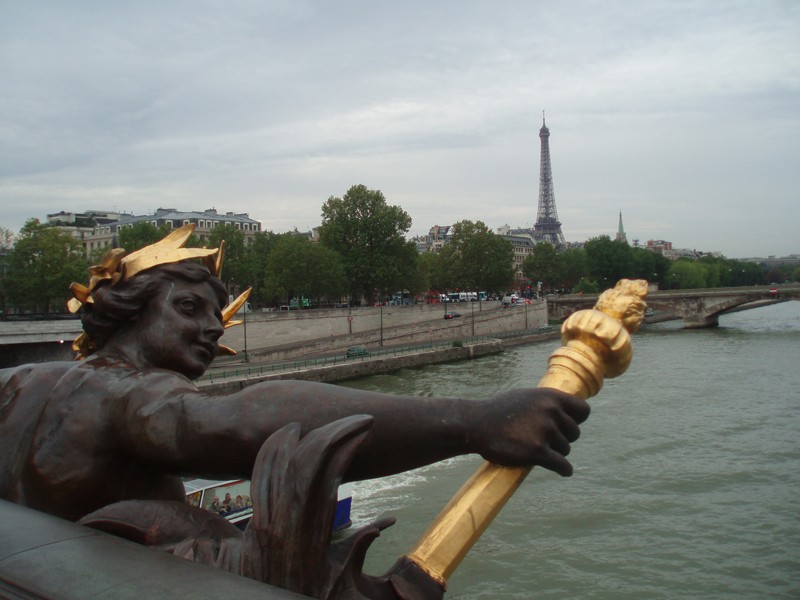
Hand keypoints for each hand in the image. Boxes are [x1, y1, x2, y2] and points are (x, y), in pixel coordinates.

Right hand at [471, 388, 589, 475]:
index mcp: (550, 397)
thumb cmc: (498, 411)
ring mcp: (545, 432)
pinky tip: (563, 470)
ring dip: (555, 453)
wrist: (477, 424)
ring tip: (537, 450)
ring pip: (566, 450)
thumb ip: (546, 402)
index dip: (576, 420)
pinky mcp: (537, 452)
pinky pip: (562, 465)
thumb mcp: (525, 397)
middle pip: (574, 433)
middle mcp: (550, 412)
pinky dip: (564, 470)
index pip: (583, 411)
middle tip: (545, 441)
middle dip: (563, 439)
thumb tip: (564, 408)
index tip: (566, 426)